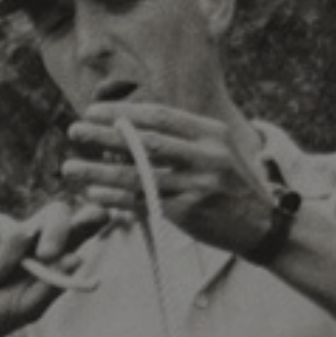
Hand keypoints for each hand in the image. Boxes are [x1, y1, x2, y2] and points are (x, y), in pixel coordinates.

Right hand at [0, 202, 103, 336]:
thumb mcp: (27, 308)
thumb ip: (51, 286)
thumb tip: (78, 258)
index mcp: (50, 255)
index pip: (78, 231)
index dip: (91, 219)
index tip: (101, 215)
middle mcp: (30, 235)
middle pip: (56, 212)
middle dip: (56, 230)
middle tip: (46, 254)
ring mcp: (3, 226)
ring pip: (15, 233)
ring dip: (0, 268)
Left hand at [63, 101, 272, 251]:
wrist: (265, 225)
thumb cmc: (232, 186)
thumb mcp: (216, 152)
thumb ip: (181, 140)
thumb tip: (128, 131)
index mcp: (211, 132)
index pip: (159, 115)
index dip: (123, 112)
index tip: (93, 111)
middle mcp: (206, 155)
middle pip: (144, 141)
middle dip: (104, 135)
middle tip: (74, 131)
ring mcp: (198, 184)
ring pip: (138, 175)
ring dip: (99, 172)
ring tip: (69, 168)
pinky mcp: (190, 212)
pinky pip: (144, 203)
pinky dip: (116, 199)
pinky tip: (94, 195)